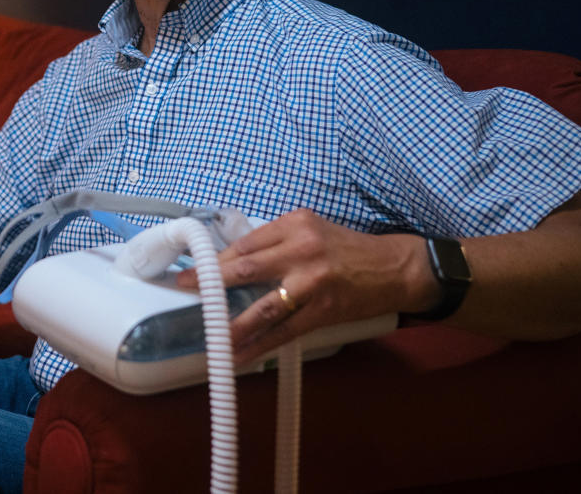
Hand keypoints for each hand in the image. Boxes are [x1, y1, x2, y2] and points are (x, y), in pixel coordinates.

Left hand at [177, 209, 433, 366]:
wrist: (396, 269)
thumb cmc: (348, 249)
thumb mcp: (311, 230)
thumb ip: (276, 241)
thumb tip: (232, 259)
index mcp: (294, 225)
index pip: (245, 242)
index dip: (215, 257)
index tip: (192, 266)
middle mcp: (301, 250)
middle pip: (245, 267)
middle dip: (210, 281)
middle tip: (184, 288)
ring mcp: (312, 282)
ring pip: (262, 305)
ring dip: (231, 322)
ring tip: (207, 333)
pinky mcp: (324, 311)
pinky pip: (284, 331)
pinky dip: (260, 344)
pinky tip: (240, 355)